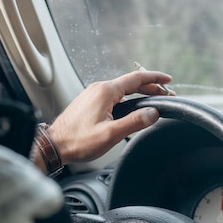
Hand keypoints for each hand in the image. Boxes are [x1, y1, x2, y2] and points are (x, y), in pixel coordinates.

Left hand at [42, 70, 172, 166]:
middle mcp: (99, 88)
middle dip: (151, 86)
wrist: (53, 145)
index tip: (169, 80)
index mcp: (106, 92)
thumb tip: (154, 113)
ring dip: (139, 92)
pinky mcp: (89, 101)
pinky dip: (127, 96)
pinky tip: (132, 105)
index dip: (155, 78)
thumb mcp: (110, 134)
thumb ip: (134, 122)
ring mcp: (92, 93)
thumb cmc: (78, 141)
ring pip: (122, 88)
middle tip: (166, 94)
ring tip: (153, 99)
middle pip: (131, 82)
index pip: (137, 78)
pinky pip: (113, 94)